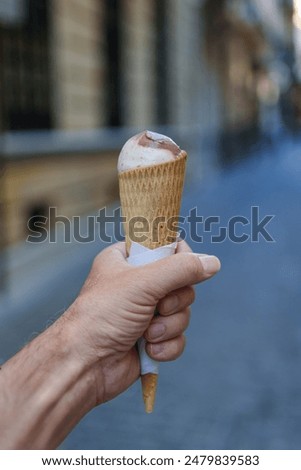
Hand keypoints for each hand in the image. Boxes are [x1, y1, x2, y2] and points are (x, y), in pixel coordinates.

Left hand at [67, 240, 220, 404]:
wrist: (85, 365)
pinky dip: (167, 345)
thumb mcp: (143, 283)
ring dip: (169, 326)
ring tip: (146, 333)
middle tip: (157, 307)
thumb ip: (181, 269)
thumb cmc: (103, 316)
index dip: (179, 259)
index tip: (180, 268)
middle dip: (173, 301)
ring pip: (182, 312)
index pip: (166, 247)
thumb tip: (213, 262)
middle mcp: (137, 284)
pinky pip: (178, 337)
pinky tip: (149, 350)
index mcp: (127, 260)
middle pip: (182, 282)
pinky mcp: (151, 339)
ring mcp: (145, 312)